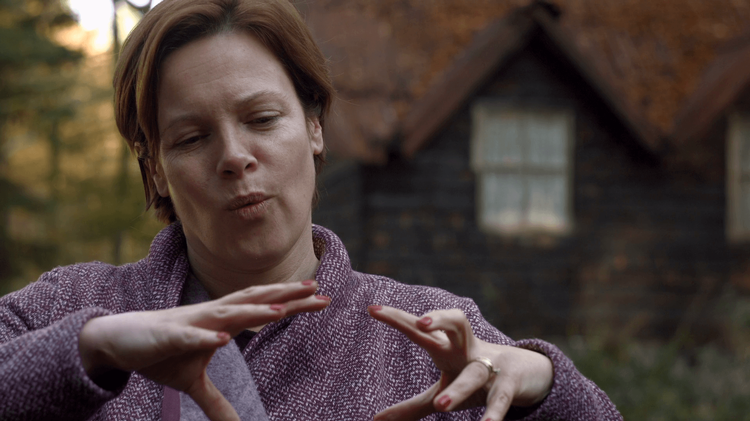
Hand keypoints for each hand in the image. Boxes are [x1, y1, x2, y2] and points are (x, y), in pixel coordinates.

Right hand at [79, 280, 328, 420]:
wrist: (121, 341)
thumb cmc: (162, 353)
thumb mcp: (193, 383)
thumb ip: (216, 401)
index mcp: (223, 321)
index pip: (264, 309)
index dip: (293, 304)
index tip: (323, 299)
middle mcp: (212, 315)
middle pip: (254, 302)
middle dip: (285, 296)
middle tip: (316, 290)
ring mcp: (191, 322)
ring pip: (227, 313)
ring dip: (254, 311)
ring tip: (281, 310)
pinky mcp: (168, 335)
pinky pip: (189, 336)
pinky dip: (205, 336)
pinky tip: (222, 338)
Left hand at [368, 306, 552, 420]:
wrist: (524, 375)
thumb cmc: (473, 379)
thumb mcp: (441, 391)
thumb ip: (411, 406)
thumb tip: (375, 420)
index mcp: (448, 347)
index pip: (421, 328)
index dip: (398, 317)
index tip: (372, 308)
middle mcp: (468, 350)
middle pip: (456, 324)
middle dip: (440, 320)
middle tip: (421, 324)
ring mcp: (490, 367)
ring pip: (475, 373)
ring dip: (460, 389)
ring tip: (441, 407)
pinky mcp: (509, 386)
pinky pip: (501, 399)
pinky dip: (494, 413)